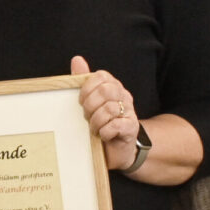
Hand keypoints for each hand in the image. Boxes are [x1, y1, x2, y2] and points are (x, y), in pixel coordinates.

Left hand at [71, 55, 142, 170]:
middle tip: (87, 117)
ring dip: (96, 122)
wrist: (115, 150)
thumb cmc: (100, 123)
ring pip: (109, 109)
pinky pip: (116, 125)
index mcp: (113, 86)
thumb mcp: (89, 102)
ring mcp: (130, 111)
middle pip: (106, 90)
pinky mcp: (132, 128)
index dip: (87, 89)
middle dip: (90, 105)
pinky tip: (103, 136)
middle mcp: (124, 96)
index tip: (81, 102)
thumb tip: (77, 59)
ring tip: (94, 129)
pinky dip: (104, 132)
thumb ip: (83, 81)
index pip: (100, 76)